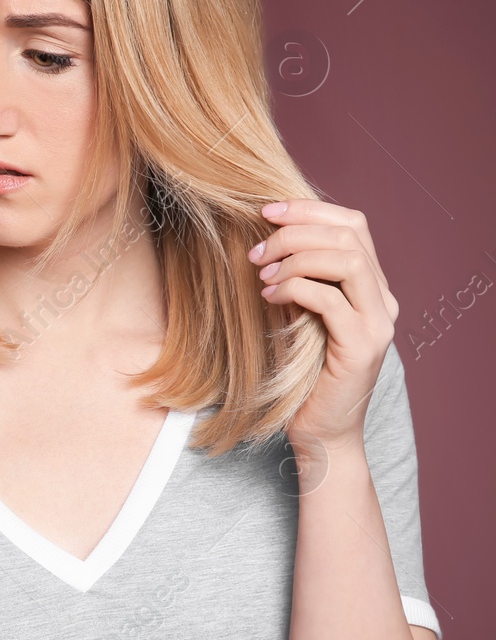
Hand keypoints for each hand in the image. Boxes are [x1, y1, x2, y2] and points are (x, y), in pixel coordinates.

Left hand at [250, 198, 399, 464]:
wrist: (319, 430)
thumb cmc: (302, 372)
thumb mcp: (296, 313)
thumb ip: (296, 277)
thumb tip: (264, 239)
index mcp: (371, 286)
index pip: (353, 224)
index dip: (309, 209)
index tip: (265, 211)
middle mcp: (384, 300)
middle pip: (350, 236)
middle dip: (295, 232)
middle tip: (256, 252)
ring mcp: (378, 323)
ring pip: (348, 260)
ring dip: (296, 258)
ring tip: (262, 274)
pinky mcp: (362, 347)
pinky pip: (331, 300)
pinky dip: (295, 288)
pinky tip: (269, 295)